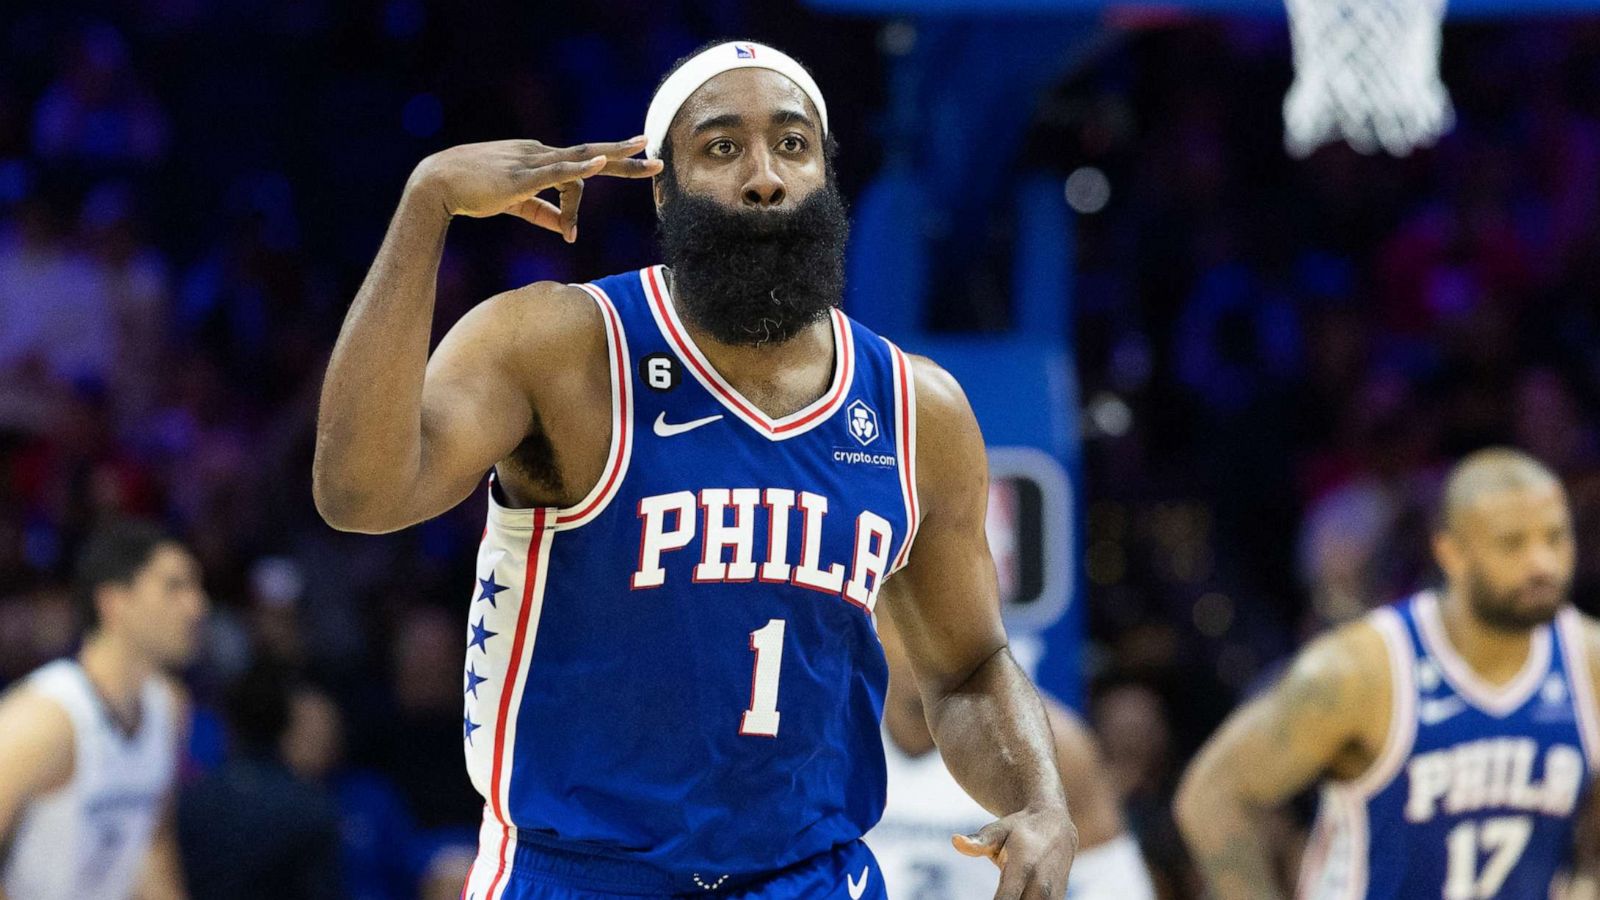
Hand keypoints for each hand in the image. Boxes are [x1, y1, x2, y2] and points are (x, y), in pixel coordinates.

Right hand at [407, 137, 661, 241]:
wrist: (436, 183)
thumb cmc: (471, 192)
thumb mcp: (514, 203)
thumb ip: (542, 213)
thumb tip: (568, 229)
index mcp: (538, 158)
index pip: (574, 175)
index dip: (577, 206)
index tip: (571, 233)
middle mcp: (539, 153)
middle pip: (590, 154)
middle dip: (624, 156)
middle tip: (655, 154)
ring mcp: (532, 160)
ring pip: (582, 157)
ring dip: (615, 156)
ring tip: (644, 153)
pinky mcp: (522, 175)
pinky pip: (557, 169)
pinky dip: (581, 167)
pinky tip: (601, 162)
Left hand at [952, 805, 1078, 899]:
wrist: (1056, 826)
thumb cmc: (1019, 829)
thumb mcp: (998, 830)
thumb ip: (978, 842)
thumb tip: (955, 840)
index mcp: (1024, 869)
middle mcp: (1041, 887)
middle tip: (995, 893)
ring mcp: (1053, 898)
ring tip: (1002, 893)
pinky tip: (1011, 895)